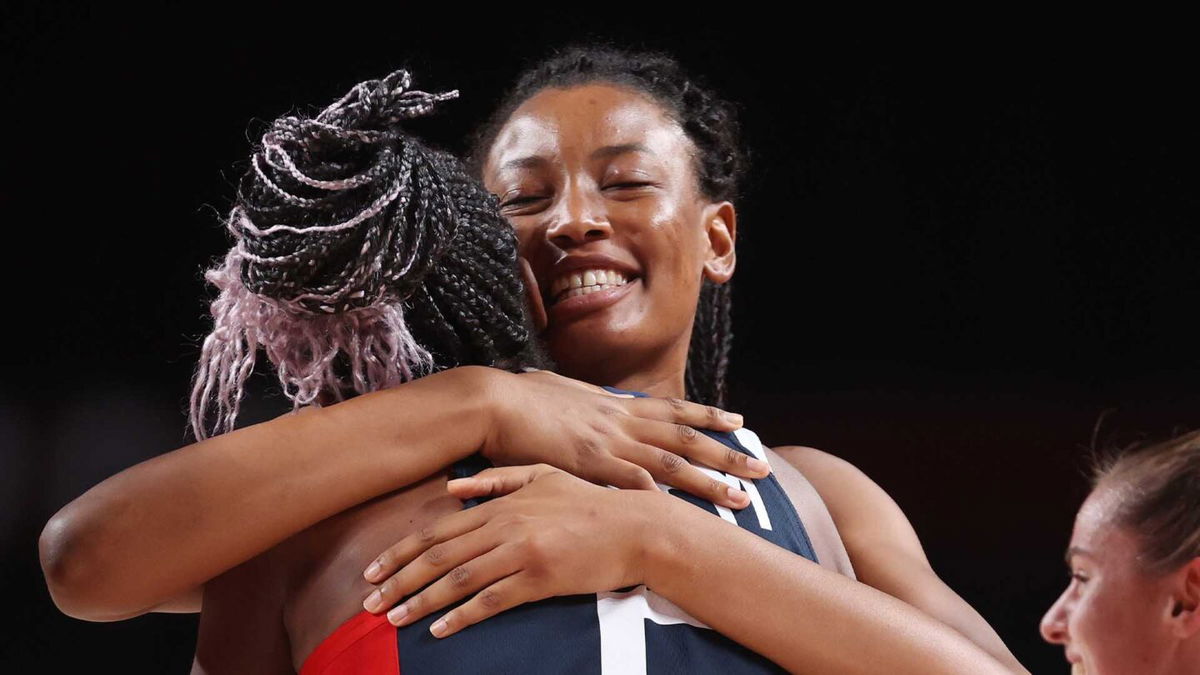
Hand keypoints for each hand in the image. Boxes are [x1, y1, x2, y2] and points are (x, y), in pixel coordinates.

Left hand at [361, 465, 664, 636]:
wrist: (634, 528)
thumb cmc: (590, 503)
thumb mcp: (543, 476)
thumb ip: (497, 479)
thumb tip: (450, 489)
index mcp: (502, 503)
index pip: (438, 529)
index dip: (401, 551)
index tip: (373, 569)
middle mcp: (505, 526)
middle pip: (440, 555)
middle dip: (399, 579)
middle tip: (370, 601)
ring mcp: (522, 552)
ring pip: (459, 579)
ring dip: (421, 600)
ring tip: (393, 618)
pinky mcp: (540, 578)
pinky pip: (492, 600)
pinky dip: (462, 616)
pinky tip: (439, 629)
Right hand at [479, 368, 767, 508]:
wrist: (491, 401)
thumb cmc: (519, 396)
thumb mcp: (562, 391)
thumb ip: (585, 401)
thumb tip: (592, 400)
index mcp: (614, 404)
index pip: (672, 409)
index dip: (707, 415)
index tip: (737, 419)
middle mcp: (620, 420)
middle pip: (686, 437)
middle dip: (726, 452)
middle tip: (761, 467)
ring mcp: (608, 442)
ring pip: (671, 463)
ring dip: (709, 481)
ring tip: (742, 498)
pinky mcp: (588, 464)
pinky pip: (632, 484)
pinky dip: (659, 498)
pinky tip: (684, 513)